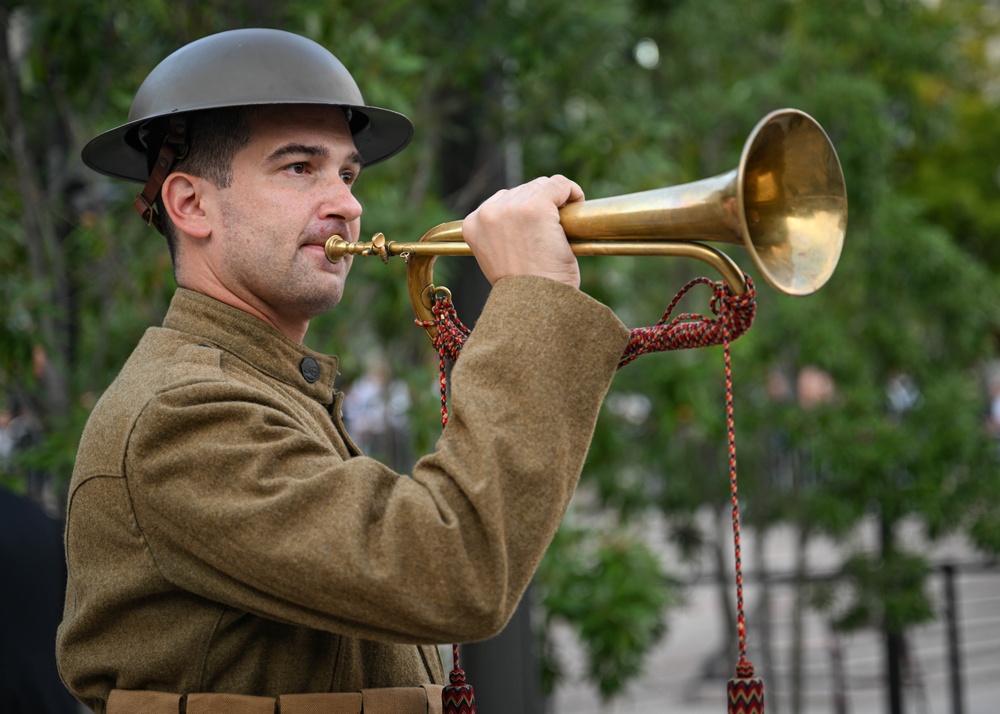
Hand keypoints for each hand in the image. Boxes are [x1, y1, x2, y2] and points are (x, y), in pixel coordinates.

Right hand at [462, 175, 583, 287]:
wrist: (536, 307)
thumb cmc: (524, 291)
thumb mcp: (499, 259)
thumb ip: (501, 234)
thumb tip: (522, 219)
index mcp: (472, 224)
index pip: (502, 201)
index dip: (524, 211)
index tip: (537, 229)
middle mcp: (487, 212)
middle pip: (522, 189)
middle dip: (541, 205)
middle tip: (554, 230)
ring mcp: (511, 208)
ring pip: (541, 186)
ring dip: (555, 202)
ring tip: (562, 225)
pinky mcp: (536, 206)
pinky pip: (559, 184)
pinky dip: (571, 192)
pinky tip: (576, 206)